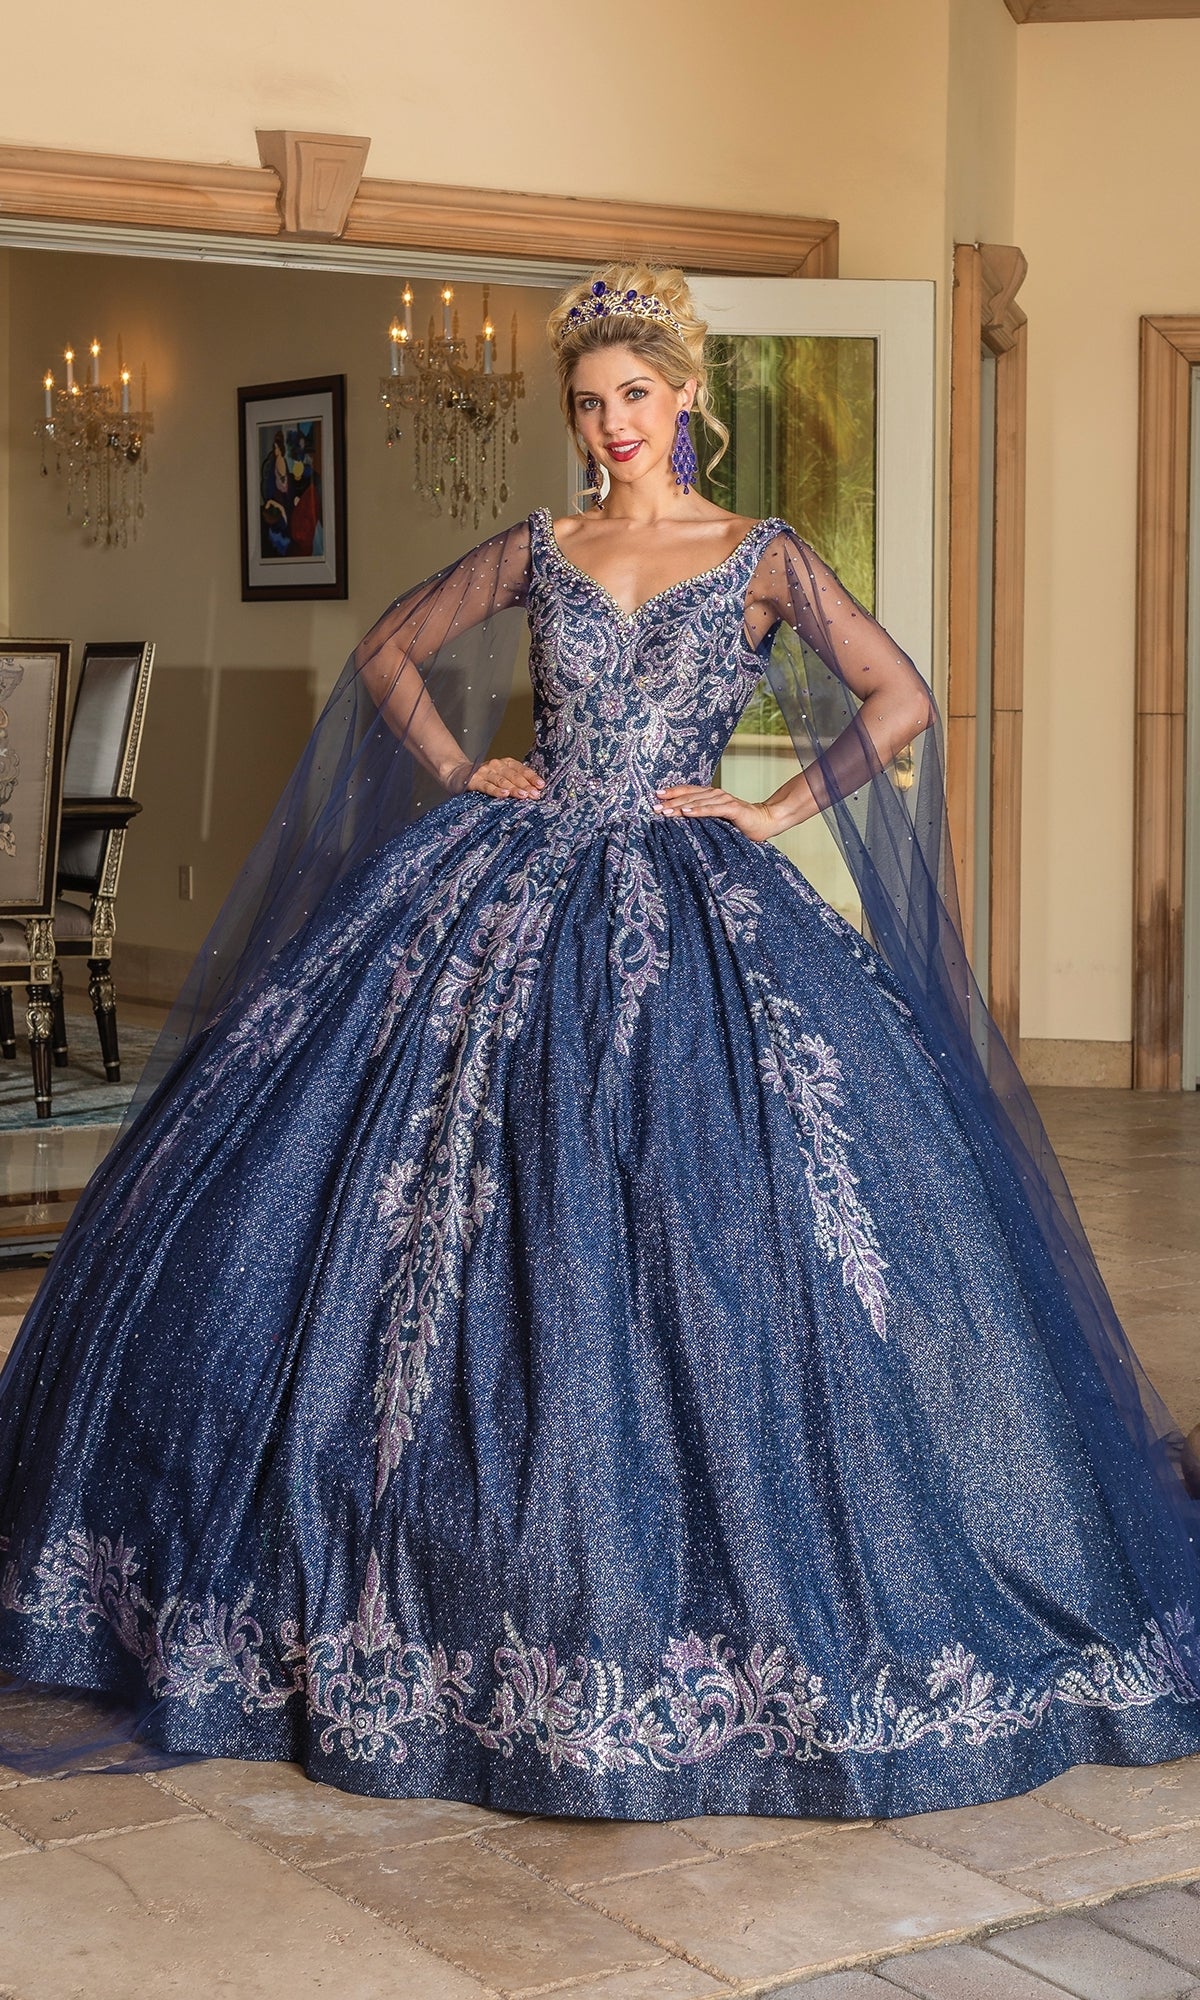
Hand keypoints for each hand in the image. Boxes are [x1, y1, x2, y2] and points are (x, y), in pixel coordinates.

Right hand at [465, 757, 545, 800]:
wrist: (456, 774)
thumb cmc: (482, 779)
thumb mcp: (499, 777)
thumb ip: (513, 782)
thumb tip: (534, 792)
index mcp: (504, 764)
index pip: (521, 769)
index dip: (531, 777)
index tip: (541, 785)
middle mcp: (495, 765)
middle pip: (513, 775)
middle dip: (526, 785)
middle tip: (535, 794)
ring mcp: (484, 772)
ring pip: (502, 780)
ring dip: (514, 788)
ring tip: (524, 795)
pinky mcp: (474, 780)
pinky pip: (487, 786)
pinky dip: (496, 790)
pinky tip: (504, 794)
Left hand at [654, 784, 778, 842]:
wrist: (765, 821)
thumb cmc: (739, 823)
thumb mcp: (716, 819)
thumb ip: (702, 816)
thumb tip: (680, 819)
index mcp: (710, 795)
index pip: (687, 791)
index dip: (672, 792)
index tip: (656, 796)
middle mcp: (716, 794)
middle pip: (689, 795)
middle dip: (671, 801)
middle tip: (654, 807)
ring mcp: (724, 800)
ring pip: (698, 802)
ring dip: (681, 806)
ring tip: (666, 811)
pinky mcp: (733, 809)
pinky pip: (713, 809)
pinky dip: (699, 810)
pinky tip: (687, 812)